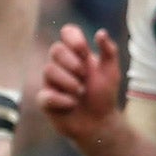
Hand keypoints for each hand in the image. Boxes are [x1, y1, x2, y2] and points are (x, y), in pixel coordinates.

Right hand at [38, 24, 123, 144]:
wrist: (99, 122)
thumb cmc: (104, 95)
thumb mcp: (111, 72)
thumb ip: (109, 51)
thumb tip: (101, 32)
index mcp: (77, 54)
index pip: (67, 33)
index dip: (73, 39)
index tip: (84, 52)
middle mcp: (61, 65)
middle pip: (55, 50)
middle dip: (71, 62)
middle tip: (84, 76)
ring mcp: (51, 82)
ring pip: (48, 70)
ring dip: (68, 82)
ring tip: (80, 92)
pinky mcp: (46, 100)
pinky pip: (45, 95)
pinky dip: (61, 99)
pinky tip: (72, 104)